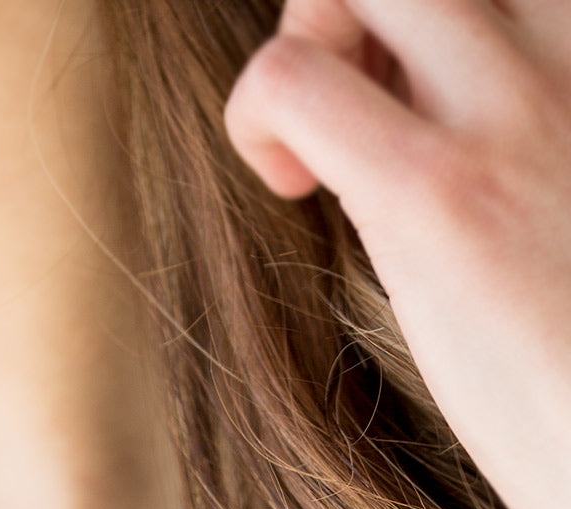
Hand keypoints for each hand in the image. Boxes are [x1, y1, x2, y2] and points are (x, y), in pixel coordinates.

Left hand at [224, 0, 570, 508]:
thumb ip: (546, 149)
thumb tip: (453, 132)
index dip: (441, 31)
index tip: (417, 100)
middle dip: (367, 7)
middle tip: (353, 100)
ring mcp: (526, 111)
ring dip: (316, 36)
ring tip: (316, 143)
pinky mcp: (442, 198)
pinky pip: (297, 80)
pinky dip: (259, 111)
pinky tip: (288, 187)